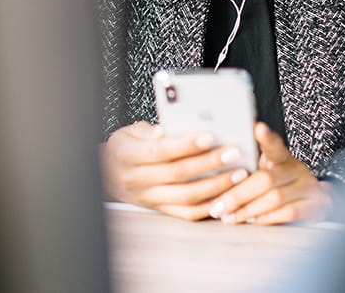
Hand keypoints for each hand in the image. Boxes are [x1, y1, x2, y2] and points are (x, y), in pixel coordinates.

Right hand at [101, 121, 252, 220]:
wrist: (106, 176)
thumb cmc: (123, 148)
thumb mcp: (128, 132)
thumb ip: (149, 131)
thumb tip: (167, 130)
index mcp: (128, 156)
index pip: (161, 151)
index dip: (186, 145)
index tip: (209, 137)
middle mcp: (138, 180)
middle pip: (178, 174)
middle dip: (209, 163)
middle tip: (233, 153)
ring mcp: (150, 198)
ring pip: (186, 196)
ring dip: (215, 186)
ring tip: (237, 174)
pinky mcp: (160, 210)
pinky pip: (186, 213)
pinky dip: (208, 207)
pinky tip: (226, 196)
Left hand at [207, 122, 334, 225]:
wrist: (313, 201)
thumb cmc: (278, 185)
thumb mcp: (264, 171)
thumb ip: (247, 168)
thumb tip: (216, 168)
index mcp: (282, 156)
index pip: (274, 145)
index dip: (267, 137)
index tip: (258, 129)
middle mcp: (297, 169)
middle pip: (266, 178)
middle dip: (237, 195)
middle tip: (218, 207)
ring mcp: (309, 187)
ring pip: (274, 198)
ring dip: (247, 210)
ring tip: (228, 217)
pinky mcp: (315, 207)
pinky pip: (288, 213)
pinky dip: (266, 219)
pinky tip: (251, 221)